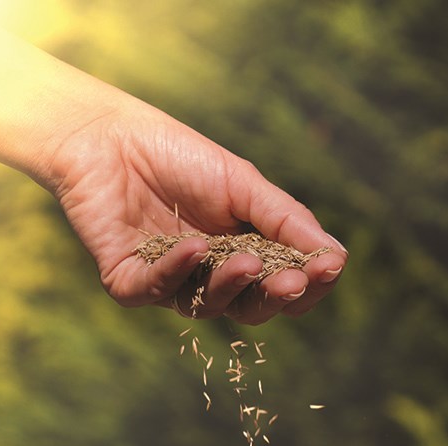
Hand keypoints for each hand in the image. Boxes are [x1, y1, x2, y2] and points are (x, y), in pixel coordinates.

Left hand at [46, 103, 346, 324]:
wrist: (109, 135)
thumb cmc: (181, 156)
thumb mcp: (245, 184)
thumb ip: (288, 221)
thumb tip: (337, 258)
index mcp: (242, 253)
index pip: (281, 285)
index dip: (306, 284)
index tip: (326, 268)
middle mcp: (208, 276)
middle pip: (250, 307)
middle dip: (274, 297)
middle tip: (291, 281)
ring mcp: (169, 281)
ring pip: (207, 306)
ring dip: (230, 285)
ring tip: (246, 260)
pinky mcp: (128, 281)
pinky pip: (155, 291)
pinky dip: (175, 271)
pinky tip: (194, 247)